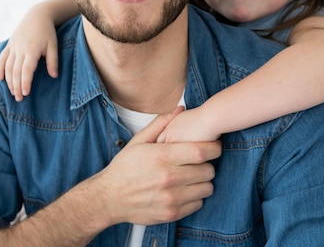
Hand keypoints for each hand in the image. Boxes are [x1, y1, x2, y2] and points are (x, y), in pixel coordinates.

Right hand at [0, 12, 58, 101]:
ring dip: (9, 81)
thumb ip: (53, 61)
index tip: (26, 93)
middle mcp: (20, 49)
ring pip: (7, 66)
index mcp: (31, 50)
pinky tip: (0, 79)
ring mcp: (13, 47)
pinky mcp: (10, 45)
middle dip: (16, 86)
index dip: (25, 82)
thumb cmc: (48, 32)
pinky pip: (2, 58)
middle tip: (19, 99)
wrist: (37, 15)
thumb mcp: (53, 45)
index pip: (26, 69)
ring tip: (12, 93)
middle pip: (15, 71)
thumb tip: (54, 76)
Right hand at [93, 107, 221, 224]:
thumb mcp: (139, 141)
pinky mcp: (171, 213)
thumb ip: (161, 123)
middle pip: (208, 170)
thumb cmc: (124, 168)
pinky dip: (195, 196)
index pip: (201, 152)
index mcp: (161, 157)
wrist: (109, 198)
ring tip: (193, 176)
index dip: (213, 148)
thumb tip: (180, 109)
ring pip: (207, 188)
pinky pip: (198, 204)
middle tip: (200, 161)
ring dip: (204, 181)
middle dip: (208, 164)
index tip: (213, 146)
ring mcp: (171, 198)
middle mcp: (168, 178)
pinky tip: (184, 190)